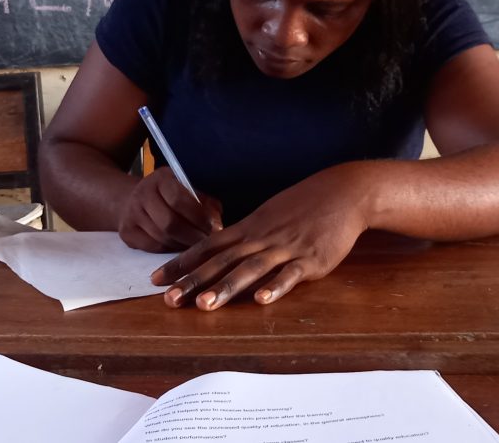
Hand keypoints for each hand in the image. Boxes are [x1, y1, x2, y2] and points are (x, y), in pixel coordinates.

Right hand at [118, 168, 221, 252]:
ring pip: (162, 238)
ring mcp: (131, 214)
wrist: (130, 199)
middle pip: (169, 223)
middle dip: (192, 236)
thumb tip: (218, 224)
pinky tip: (180, 248)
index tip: (215, 228)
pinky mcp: (126, 233)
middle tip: (207, 243)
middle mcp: (142, 194)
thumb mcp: (187, 189)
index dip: (199, 217)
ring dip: (183, 245)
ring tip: (197, 247)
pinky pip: (153, 247)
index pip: (179, 199)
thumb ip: (205, 203)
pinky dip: (170, 250)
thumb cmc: (168, 195)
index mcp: (161, 178)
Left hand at [151, 170, 368, 309]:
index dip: (181, 263)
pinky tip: (261, 300)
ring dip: (226, 288)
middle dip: (193, 281)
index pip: (207, 247)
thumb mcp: (268, 216)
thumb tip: (222, 252)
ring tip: (204, 305)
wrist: (343, 193)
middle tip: (168, 300)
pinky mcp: (310, 260)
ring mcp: (285, 249)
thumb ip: (246, 236)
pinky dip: (275, 287)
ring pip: (250, 270)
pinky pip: (290, 275)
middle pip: (221, 261)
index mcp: (249, 228)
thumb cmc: (304, 206)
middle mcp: (261, 238)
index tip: (155, 279)